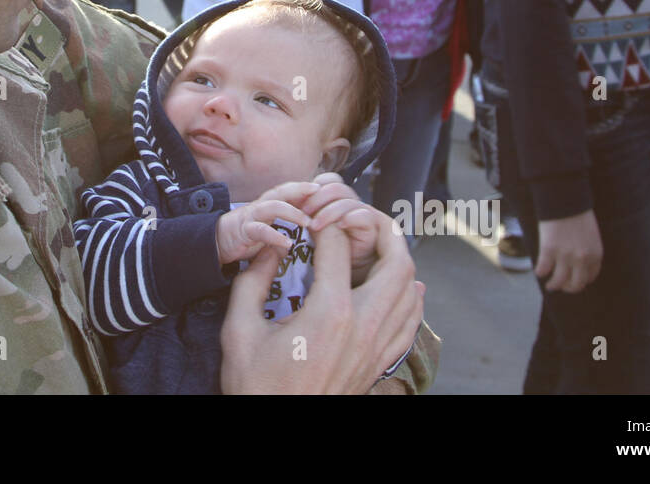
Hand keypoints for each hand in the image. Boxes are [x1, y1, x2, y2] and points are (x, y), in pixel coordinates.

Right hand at [215, 182, 315, 264]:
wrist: (213, 242)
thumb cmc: (242, 237)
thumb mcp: (265, 234)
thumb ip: (281, 235)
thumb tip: (295, 244)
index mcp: (268, 205)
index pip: (288, 192)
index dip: (304, 189)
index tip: (323, 188)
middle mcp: (260, 206)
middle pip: (282, 191)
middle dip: (300, 189)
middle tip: (319, 191)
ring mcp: (251, 216)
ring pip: (272, 205)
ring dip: (292, 211)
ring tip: (308, 222)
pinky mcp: (243, 230)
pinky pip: (260, 230)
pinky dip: (274, 236)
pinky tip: (287, 243)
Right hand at [220, 218, 423, 393]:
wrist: (276, 429)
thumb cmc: (256, 386)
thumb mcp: (238, 330)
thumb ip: (252, 282)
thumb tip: (268, 249)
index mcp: (328, 313)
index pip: (339, 247)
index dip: (327, 224)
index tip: (314, 221)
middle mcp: (363, 326)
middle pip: (397, 263)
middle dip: (381, 230)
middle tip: (360, 219)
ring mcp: (377, 347)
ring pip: (410, 291)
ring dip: (399, 260)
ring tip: (378, 246)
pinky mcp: (380, 363)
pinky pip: (411, 323)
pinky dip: (411, 297)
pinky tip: (406, 287)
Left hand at [302, 173, 380, 284]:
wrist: (350, 280)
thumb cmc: (328, 256)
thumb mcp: (314, 232)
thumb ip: (307, 215)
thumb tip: (289, 203)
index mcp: (337, 200)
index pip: (327, 180)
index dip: (312, 188)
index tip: (296, 202)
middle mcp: (351, 203)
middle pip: (336, 186)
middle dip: (317, 197)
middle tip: (304, 213)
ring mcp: (364, 214)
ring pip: (348, 199)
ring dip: (329, 211)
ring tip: (315, 226)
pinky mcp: (375, 228)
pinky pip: (365, 215)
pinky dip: (351, 218)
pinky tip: (340, 226)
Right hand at [536, 210, 601, 292]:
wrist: (566, 200)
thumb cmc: (578, 214)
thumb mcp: (591, 236)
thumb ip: (588, 251)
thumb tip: (577, 264)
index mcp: (595, 254)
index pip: (590, 277)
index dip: (581, 281)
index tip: (575, 280)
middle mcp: (582, 259)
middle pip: (576, 284)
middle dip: (568, 288)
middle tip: (562, 287)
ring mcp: (565, 256)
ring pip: (559, 281)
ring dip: (553, 285)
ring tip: (549, 285)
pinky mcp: (549, 250)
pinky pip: (544, 269)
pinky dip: (541, 272)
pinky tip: (539, 271)